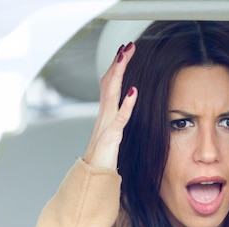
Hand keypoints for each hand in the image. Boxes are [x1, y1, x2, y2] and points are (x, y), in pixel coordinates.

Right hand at [84, 42, 137, 169]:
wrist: (94, 177)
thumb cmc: (104, 157)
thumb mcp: (114, 133)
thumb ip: (119, 119)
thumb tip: (128, 106)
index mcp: (106, 114)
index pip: (110, 84)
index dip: (117, 66)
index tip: (125, 50)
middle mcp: (104, 115)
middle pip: (109, 82)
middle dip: (118, 63)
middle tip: (127, 46)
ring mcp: (106, 125)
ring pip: (111, 94)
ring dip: (119, 74)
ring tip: (126, 57)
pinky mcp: (111, 137)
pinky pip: (119, 118)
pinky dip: (126, 104)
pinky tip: (134, 92)